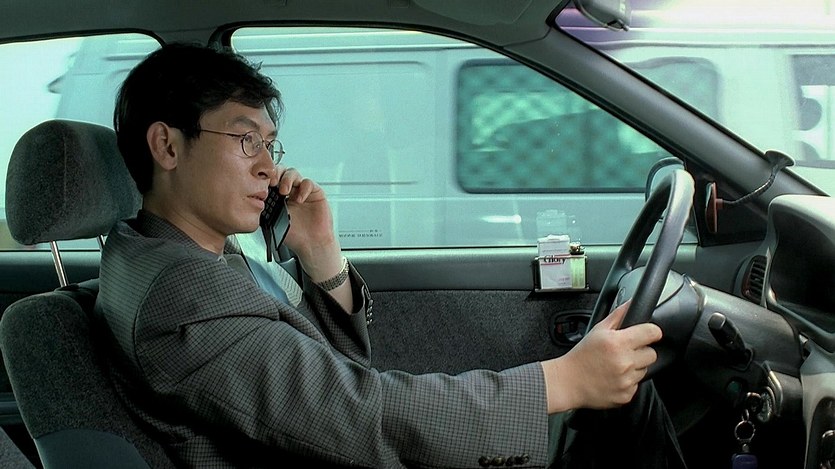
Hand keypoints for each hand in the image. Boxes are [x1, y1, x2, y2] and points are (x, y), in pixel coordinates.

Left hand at [271, 166, 341, 277]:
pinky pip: (308, 183)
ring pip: (293, 173)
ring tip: (284, 191)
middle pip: (281, 171)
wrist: (311, 245)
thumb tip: (251, 201)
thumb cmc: (294, 235)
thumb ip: (264, 209)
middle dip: (276, 174)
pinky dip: (303, 188)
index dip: (266, 178)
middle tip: (272, 183)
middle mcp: (290, 191)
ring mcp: (302, 190)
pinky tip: (299, 199)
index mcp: (278, 196)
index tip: (262, 183)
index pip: (271, 179)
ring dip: (287, 179)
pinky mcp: (315, 193)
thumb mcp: (272, 222)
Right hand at [541, 301, 661, 412]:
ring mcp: (626, 380)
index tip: (649, 334)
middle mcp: (624, 362)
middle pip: (652, 354)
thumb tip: (632, 302)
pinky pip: (636, 385)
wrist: (568, 382)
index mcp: (618, 343)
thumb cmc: (582, 355)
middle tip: (626, 352)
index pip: (652, 333)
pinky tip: (614, 378)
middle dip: (642, 351)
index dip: (652, 332)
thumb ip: (618, 315)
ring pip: (644, 370)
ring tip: (617, 366)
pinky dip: (628, 382)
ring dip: (635, 367)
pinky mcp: (626, 395)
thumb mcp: (598, 330)